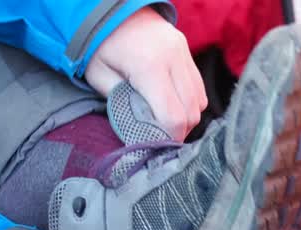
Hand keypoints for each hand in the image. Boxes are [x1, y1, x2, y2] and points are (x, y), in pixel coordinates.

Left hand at [85, 6, 207, 139]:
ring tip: (166, 121)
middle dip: (178, 131)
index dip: (168, 137)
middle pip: (191, 113)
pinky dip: (189, 102)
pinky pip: (198, 86)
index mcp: (149, 67)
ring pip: (199, 101)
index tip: (156, 145)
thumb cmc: (101, 46)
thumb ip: (123, 105)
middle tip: (160, 136)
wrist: (110, 10)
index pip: (173, 117)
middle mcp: (173, 59)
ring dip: (186, 117)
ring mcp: (183, 53)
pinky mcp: (186, 51)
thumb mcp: (101, 79)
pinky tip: (173, 104)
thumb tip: (143, 130)